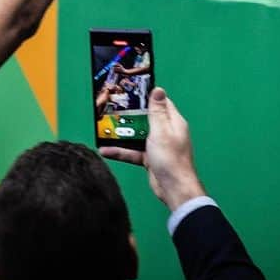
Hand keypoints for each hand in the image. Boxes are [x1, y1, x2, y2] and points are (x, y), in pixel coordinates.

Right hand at [100, 87, 205, 210]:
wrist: (173, 189)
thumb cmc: (171, 159)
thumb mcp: (161, 131)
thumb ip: (157, 112)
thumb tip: (158, 89)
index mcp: (172, 121)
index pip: (160, 103)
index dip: (146, 96)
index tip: (131, 91)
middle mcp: (165, 131)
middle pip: (145, 118)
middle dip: (130, 115)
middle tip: (113, 109)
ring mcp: (157, 145)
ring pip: (137, 135)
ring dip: (123, 134)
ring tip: (106, 130)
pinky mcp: (150, 158)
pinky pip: (133, 151)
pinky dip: (121, 151)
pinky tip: (107, 151)